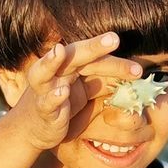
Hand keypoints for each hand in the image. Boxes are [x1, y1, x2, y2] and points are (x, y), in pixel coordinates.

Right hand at [9, 32, 142, 151]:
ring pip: (45, 72)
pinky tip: (62, 93)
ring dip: (52, 62)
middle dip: (92, 47)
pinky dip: (52, 98)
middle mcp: (55, 73)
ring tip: (59, 51)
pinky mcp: (41, 111)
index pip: (92, 57)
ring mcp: (44, 90)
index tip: (127, 49)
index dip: (109, 54)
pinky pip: (45, 103)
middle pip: (73, 55)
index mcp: (69, 66)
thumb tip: (135, 74)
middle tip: (114, 38)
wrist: (32, 129)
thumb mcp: (86, 91)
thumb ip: (105, 80)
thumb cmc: (63, 106)